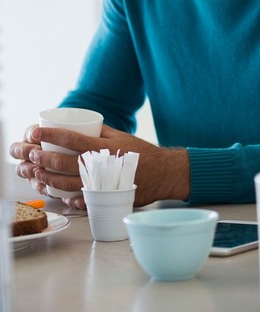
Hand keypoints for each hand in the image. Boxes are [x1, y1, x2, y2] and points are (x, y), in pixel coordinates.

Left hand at [10, 124, 189, 207]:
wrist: (162, 174)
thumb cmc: (143, 153)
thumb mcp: (122, 137)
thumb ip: (100, 132)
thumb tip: (79, 126)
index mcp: (104, 147)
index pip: (71, 139)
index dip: (50, 135)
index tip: (35, 131)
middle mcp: (101, 165)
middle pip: (62, 162)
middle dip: (41, 157)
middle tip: (31, 153)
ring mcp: (101, 183)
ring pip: (64, 183)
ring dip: (45, 177)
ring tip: (35, 171)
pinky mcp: (103, 197)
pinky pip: (77, 199)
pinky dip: (63, 196)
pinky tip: (54, 191)